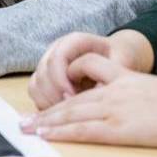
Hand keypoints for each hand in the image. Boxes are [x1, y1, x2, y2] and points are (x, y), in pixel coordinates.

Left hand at [20, 53, 156, 147]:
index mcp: (122, 76)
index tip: (52, 93)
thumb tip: (125, 104)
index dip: (66, 84)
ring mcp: (113, 108)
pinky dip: (62, 132)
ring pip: (71, 113)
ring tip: (28, 128)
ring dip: (46, 121)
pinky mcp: (117, 128)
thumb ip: (134, 92)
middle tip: (25, 119)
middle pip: (71, 98)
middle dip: (46, 109)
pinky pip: (83, 130)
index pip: (85, 73)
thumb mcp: (153, 87)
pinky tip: (47, 135)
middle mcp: (112, 90)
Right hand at [29, 30, 151, 109]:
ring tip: (65, 115)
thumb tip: (94, 97)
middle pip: (43, 71)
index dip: (61, 78)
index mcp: (75, 41)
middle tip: (69, 110)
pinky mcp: (45, 76)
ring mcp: (48, 62)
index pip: (57, 57)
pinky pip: (35, 92)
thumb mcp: (121, 63)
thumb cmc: (120, 57)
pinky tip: (60, 115)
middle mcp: (57, 48)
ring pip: (35, 82)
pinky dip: (43, 104)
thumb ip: (108, 76)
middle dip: (54, 93)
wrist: (116, 55)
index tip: (73, 97)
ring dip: (47, 100)